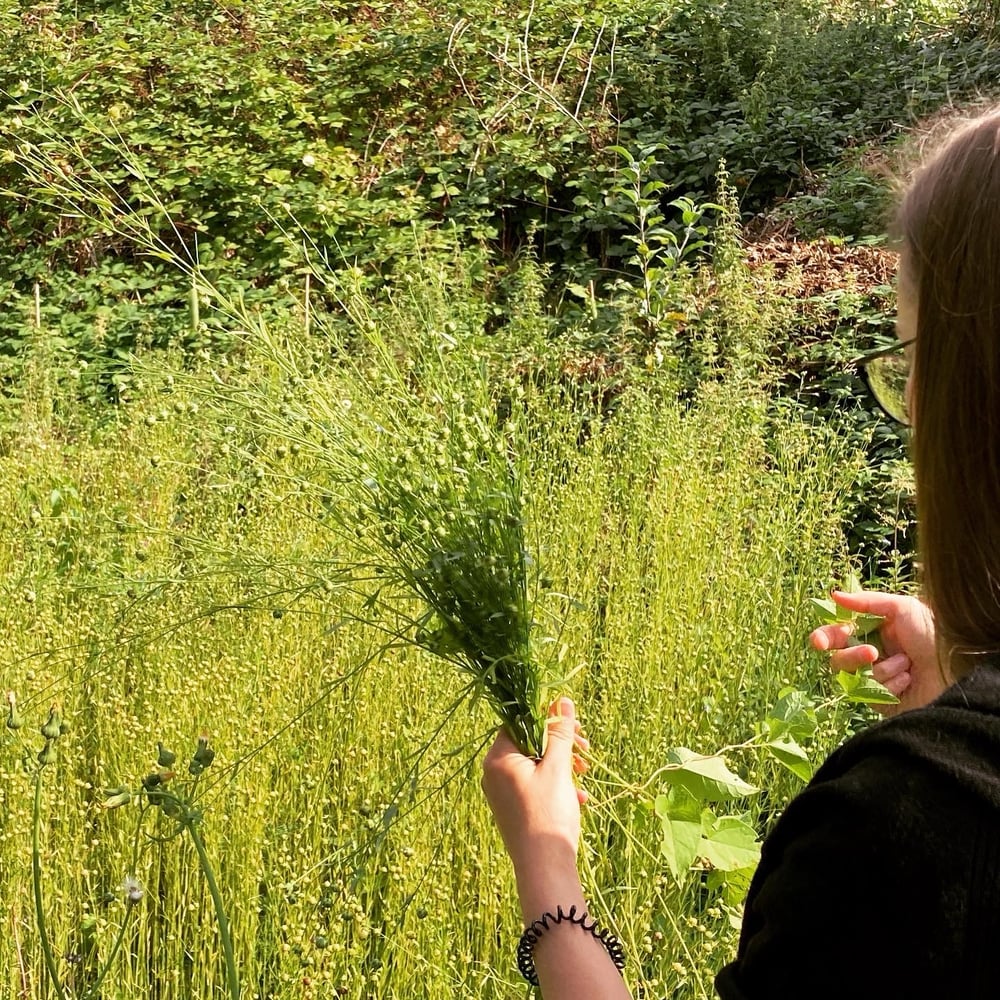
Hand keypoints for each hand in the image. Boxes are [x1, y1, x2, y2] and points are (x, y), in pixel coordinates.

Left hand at [482, 697, 589, 920]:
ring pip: (535, 765)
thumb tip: (562, 700)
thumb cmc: (548, 814)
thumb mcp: (558, 768)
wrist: (544, 869)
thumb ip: (560, 732)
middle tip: (585, 749)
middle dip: (560, 744)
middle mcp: (494, 773)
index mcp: (498, 758)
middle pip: (530, 742)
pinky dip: (556, 785)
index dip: (549, 718)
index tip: (574, 726)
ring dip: (563, 765)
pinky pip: (535, 786)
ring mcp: (502, 792)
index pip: (520, 721)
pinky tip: (578, 798)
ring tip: (584, 775)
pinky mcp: (513, 808)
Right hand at [809, 589, 943, 714]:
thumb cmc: (934, 635)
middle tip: (871, 653)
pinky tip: (909, 681)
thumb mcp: (903, 608)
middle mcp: (869, 655)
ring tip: (907, 664)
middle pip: (837, 658)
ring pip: (853, 676)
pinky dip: (891, 684)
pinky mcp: (880, 700)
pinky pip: (870, 693)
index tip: (819, 641)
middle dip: (851, 656)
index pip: (836, 634)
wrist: (956, 669)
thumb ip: (866, 601)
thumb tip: (834, 595)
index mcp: (871, 632)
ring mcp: (874, 679)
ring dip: (882, 668)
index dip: (824, 637)